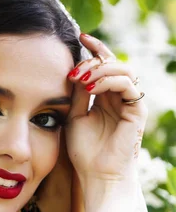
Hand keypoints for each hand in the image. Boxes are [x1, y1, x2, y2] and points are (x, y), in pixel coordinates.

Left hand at [66, 33, 145, 187]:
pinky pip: (127, 84)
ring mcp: (130, 102)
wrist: (96, 174)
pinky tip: (90, 88)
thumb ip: (76, 92)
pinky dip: (108, 81)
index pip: (104, 64)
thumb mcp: (74, 115)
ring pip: (122, 69)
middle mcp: (120, 96)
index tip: (79, 36)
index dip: (94, 48)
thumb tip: (74, 68)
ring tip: (81, 79)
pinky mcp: (137, 110)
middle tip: (74, 70)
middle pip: (113, 62)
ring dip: (99, 70)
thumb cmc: (84, 151)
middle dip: (92, 60)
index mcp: (105, 96)